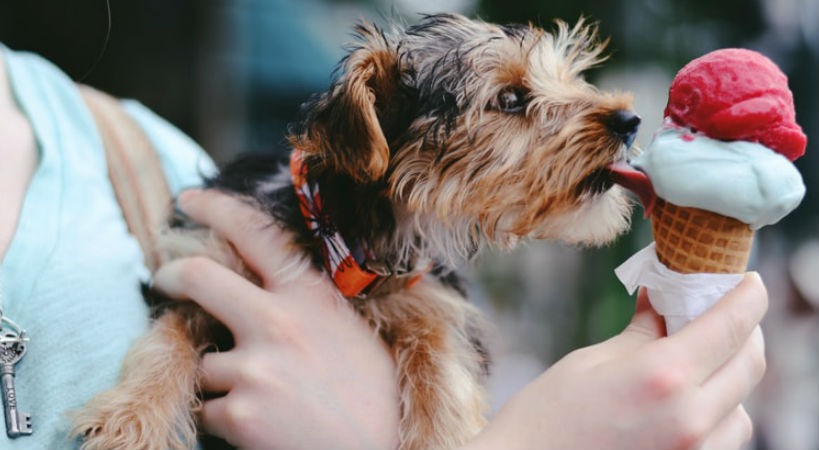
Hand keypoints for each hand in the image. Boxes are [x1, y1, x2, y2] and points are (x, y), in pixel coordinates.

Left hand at [153, 189, 399, 449]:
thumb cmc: (374, 393)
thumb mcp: (349, 329)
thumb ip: (305, 304)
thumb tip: (261, 290)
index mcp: (310, 295)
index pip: (255, 233)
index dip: (215, 209)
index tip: (189, 201)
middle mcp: (278, 321)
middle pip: (199, 277)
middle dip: (170, 275)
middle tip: (162, 278)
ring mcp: (256, 367)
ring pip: (205, 362)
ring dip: (222, 379)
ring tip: (267, 397)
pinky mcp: (240, 412)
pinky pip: (208, 409)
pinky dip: (226, 418)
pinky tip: (264, 425)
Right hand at [465, 274, 766, 449]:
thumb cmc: (545, 418)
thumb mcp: (590, 363)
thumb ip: (641, 333)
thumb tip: (663, 300)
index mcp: (662, 377)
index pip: (731, 326)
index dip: (748, 296)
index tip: (747, 281)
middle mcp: (690, 419)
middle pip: (749, 364)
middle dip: (743, 331)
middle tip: (720, 313)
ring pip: (742, 406)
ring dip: (730, 376)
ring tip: (697, 361)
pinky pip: (724, 437)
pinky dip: (717, 412)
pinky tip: (685, 400)